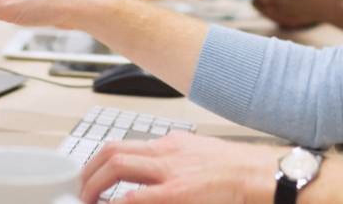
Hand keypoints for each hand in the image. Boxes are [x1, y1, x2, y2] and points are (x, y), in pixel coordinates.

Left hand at [80, 133, 281, 203]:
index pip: (124, 145)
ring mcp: (169, 171)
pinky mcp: (175, 193)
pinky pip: (134, 196)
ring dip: (93, 184)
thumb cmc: (236, 170)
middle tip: (81, 191)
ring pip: (116, 165)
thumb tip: (152, 172)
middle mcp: (166, 152)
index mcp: (171, 144)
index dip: (99, 162)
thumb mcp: (199, 155)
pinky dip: (116, 203)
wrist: (261, 175)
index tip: (91, 177)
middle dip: (88, 171)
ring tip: (88, 200)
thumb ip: (174, 159)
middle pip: (112, 150)